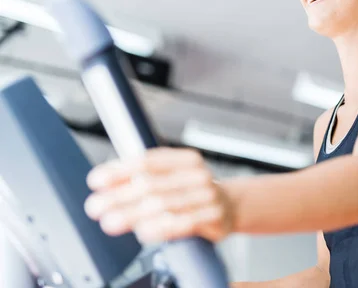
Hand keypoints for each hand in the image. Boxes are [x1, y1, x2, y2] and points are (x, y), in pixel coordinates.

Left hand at [84, 147, 234, 242]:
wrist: (229, 206)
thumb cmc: (193, 193)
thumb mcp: (170, 178)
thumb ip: (140, 178)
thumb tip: (104, 182)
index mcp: (186, 159)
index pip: (148, 161)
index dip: (120, 171)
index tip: (97, 181)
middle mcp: (199, 175)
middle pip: (152, 184)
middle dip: (119, 197)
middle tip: (96, 207)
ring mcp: (209, 196)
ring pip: (165, 205)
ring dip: (134, 215)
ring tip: (111, 221)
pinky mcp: (215, 218)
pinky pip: (184, 223)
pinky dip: (162, 228)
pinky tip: (144, 231)